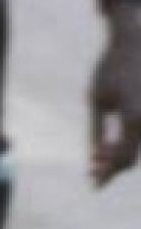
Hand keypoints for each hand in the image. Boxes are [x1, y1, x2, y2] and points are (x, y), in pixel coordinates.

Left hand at [91, 1, 140, 186]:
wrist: (132, 47)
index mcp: (133, 119)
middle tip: (92, 172)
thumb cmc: (109, 71)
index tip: (92, 181)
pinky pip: (140, 138)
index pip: (121, 157)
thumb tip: (97, 156)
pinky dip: (127, 145)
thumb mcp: (96, 100)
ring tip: (97, 158)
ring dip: (119, 157)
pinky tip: (110, 145)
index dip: (107, 171)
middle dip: (112, 168)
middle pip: (132, 158)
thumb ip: (97, 130)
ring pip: (138, 150)